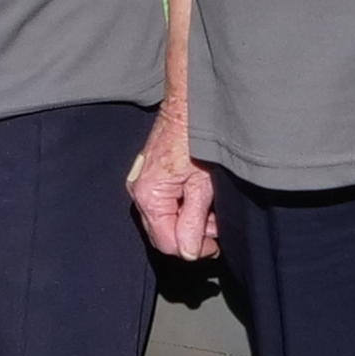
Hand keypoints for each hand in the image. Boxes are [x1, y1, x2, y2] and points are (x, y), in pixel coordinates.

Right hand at [128, 119, 216, 260]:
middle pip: (163, 233)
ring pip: (165, 219)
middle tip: (216, 227)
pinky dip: (183, 206)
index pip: (167, 242)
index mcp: (148, 196)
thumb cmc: (195, 136)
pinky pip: (164, 203)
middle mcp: (138, 192)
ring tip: (212, 209)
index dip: (193, 249)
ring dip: (189, 221)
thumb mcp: (202, 184)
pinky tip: (202, 197)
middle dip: (191, 235)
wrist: (188, 104)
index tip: (215, 246)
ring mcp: (142, 183)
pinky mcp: (149, 176)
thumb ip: (194, 220)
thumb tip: (188, 251)